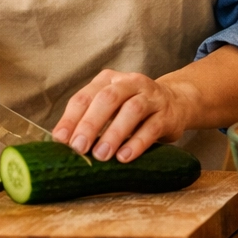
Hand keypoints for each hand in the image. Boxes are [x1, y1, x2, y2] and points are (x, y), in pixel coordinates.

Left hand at [51, 70, 197, 161]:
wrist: (176, 103)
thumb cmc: (133, 110)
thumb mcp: (110, 109)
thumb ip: (89, 120)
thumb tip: (63, 144)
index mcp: (108, 80)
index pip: (85, 96)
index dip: (71, 118)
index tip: (61, 140)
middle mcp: (130, 83)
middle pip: (108, 98)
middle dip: (90, 123)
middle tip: (79, 147)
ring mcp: (150, 97)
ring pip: (132, 109)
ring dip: (114, 133)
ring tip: (102, 155)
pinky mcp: (167, 114)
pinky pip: (152, 127)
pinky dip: (137, 142)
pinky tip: (125, 157)